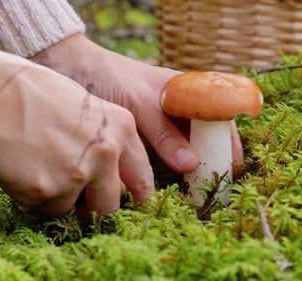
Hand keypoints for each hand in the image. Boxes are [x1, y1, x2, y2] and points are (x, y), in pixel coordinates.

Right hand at [0, 37, 153, 216]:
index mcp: (121, 128)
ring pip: (73, 208)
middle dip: (95, 209)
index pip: (142, 178)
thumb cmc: (36, 94)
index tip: (135, 209)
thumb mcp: (87, 108)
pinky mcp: (48, 190)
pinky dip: (34, 196)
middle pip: (111, 205)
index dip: (140, 199)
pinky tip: (22, 168)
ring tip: (38, 165)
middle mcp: (106, 153)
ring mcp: (77, 173)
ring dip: (58, 197)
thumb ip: (106, 142)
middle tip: (79, 204)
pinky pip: (45, 207)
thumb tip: (113, 181)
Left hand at [31, 35, 243, 176]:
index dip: (228, 142)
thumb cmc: (109, 76)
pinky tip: (163, 185)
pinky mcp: (137, 137)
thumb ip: (163, 132)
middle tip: (210, 188)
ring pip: (181, 150)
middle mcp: (174, 108)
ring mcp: (156, 123)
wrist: (70, 68)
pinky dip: (162, 170)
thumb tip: (192, 164)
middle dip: (209, 161)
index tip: (231, 168)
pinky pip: (157, 156)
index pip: (219, 116)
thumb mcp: (139, 102)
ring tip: (191, 193)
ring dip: (187, 170)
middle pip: (202, 137)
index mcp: (185, 91)